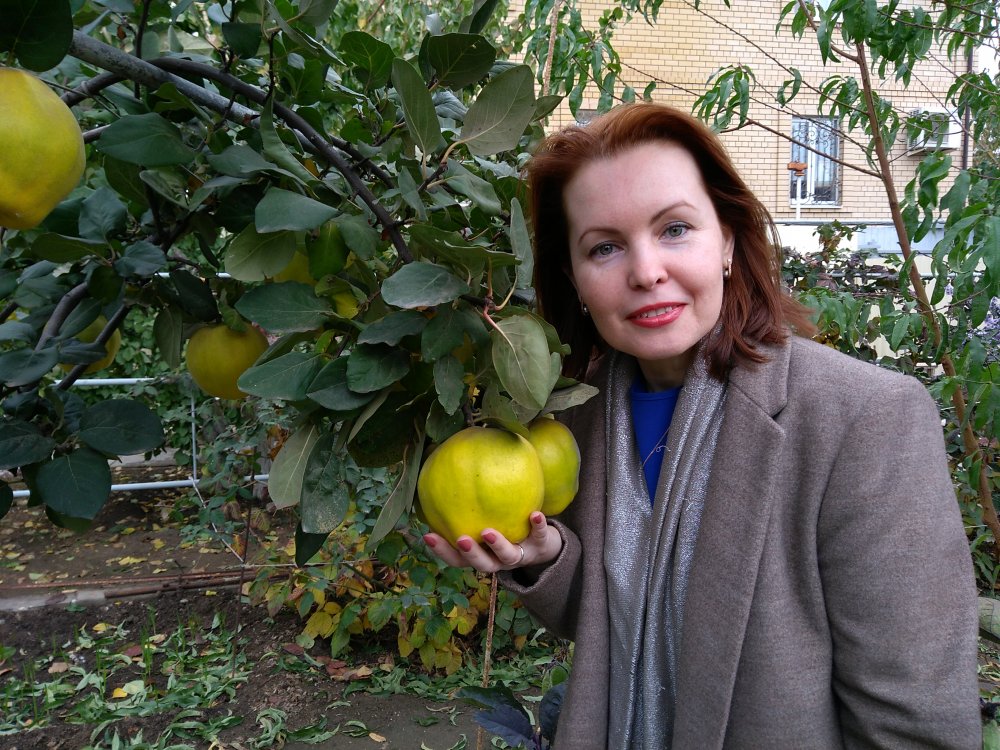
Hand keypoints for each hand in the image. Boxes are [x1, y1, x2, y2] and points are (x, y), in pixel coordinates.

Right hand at [423, 511, 560, 573]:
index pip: (457, 558)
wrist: (544, 544)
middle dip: (470, 554)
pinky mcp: (541, 545)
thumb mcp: (487, 519)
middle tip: (461, 539)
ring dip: (498, 545)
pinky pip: (540, 536)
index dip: (442, 550)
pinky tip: (535, 514)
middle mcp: (499, 559)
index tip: (427, 535)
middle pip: (481, 564)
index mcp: (483, 554)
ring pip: (508, 556)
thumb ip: (469, 504)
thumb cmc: (506, 527)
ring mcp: (520, 554)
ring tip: (488, 532)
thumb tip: (446, 469)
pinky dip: (538, 526)